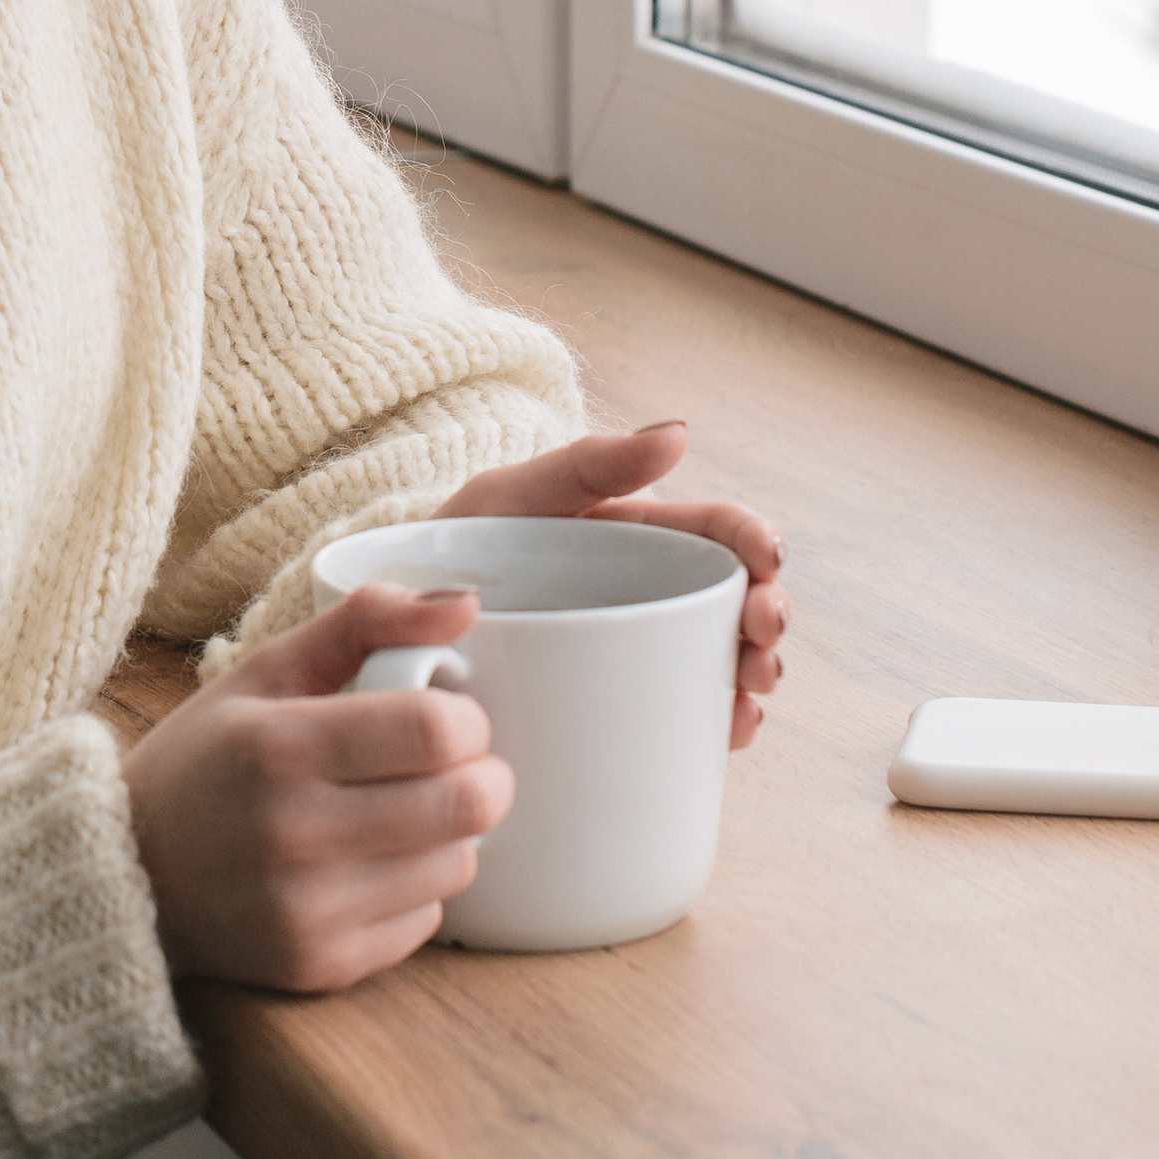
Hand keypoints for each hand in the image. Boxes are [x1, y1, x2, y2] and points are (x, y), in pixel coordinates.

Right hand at [121, 587, 510, 993]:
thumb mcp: (266, 670)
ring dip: (449, 835)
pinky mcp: (317, 967)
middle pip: (467, 804)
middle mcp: (292, 833)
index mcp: (278, 745)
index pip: (435, 729)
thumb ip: (365, 621)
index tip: (447, 716)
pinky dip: (413, 890)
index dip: (467, 718)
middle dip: (480, 776)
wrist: (126, 876)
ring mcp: (305, 911)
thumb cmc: (205, 759)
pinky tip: (364, 867)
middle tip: (448, 767)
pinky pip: (425, 922)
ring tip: (396, 814)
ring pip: (458, 866)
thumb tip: (468, 603)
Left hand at [438, 421, 788, 747]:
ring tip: (750, 687)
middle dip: (766, 617)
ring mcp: (634, 654)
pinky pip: (682, 715)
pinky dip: (718, 721)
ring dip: (752, 672)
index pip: (715, 531)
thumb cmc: (451, 548)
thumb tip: (679, 432)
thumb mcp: (510, 495)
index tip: (768, 563)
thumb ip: (587, 464)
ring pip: (719, 661)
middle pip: (732, 602)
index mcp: (631, 535)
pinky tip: (729, 727)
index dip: (755, 542)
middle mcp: (644, 595)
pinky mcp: (615, 708)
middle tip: (763, 638)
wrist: (391, 634)